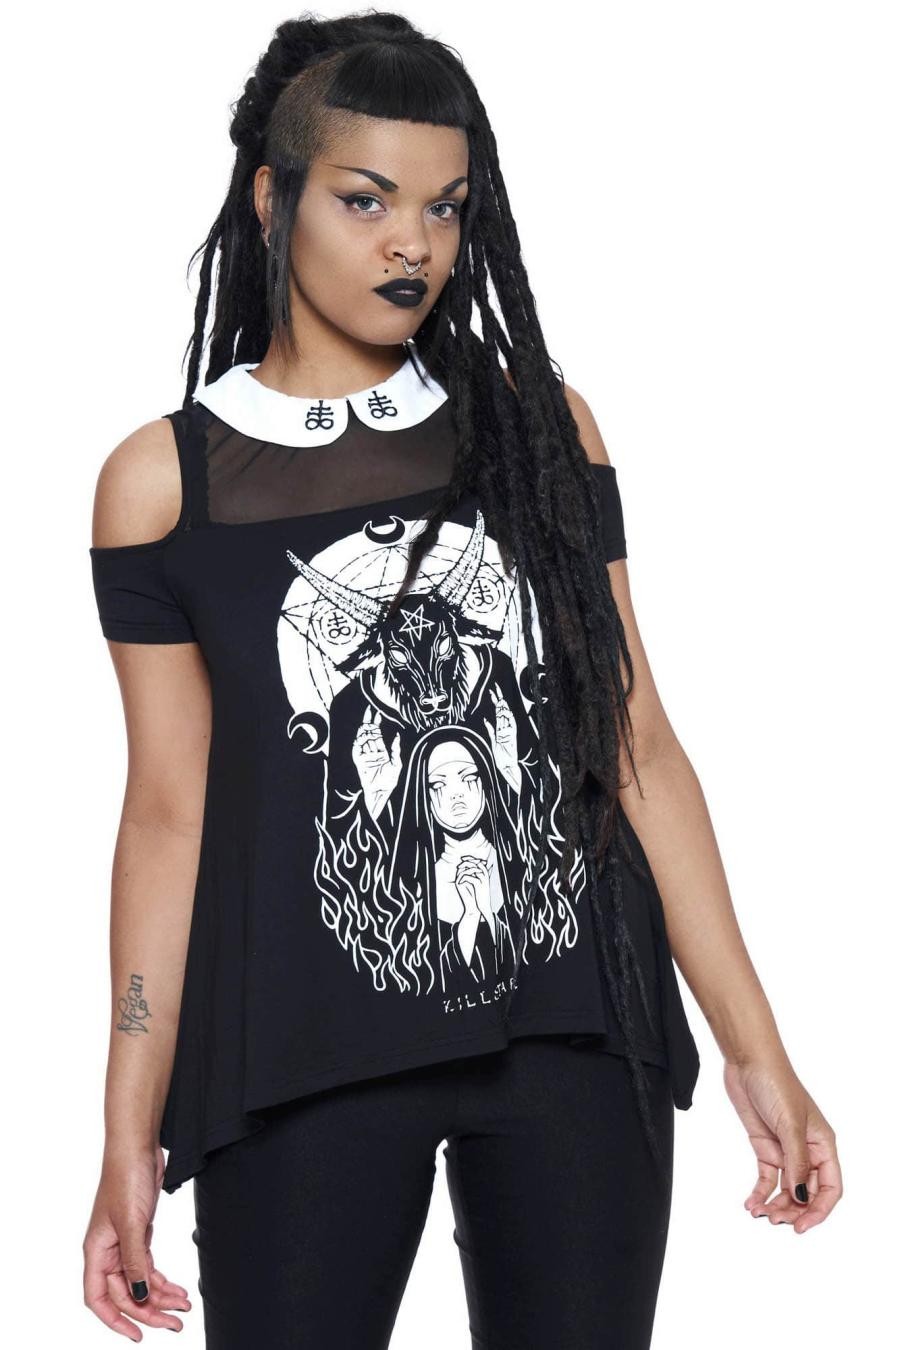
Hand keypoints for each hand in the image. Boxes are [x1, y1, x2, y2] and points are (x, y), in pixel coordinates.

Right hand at [83, 1144, 191, 1339]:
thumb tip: (139, 1293)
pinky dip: (163, 1280)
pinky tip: (177, 1289)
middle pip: (125, 1294)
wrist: (138, 1148)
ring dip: (161, 1297)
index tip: (137, 1335)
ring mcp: (124, 1243)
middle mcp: (108, 1251)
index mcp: (96, 1252)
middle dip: (149, 1312)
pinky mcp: (140, 1233)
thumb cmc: (125, 1178)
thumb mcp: (132, 1223)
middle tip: (173, 1324)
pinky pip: (148, 1266)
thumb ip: (134, 1261)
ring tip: (183, 1308)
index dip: (115, 1321)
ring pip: (140, 1281)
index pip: (99, 1299)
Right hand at [351, 706, 402, 818]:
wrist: (380, 793)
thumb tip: (397, 736)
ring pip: (362, 738)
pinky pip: (357, 748)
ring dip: (364, 729)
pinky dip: (358, 741)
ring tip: (367, 720)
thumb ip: (396, 750)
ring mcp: (365, 755)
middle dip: (369, 721)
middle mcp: (372, 752)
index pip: (378, 734)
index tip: (378, 712)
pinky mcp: (358, 761)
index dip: (377, 723)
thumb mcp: (397, 764)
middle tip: (370, 709)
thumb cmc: (389, 782)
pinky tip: (362, 735)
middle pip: (369, 733)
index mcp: (382, 752)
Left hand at [723, 1056, 842, 1233]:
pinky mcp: (765, 1146)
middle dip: (794, 1211)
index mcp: (823, 1144)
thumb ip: (796, 1163)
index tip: (802, 1226)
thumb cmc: (776, 1084)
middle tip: (776, 1221)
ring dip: (776, 1205)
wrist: (748, 1061)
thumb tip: (802, 1196)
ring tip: (761, 1213)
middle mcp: (807, 1150)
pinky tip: (751, 1203)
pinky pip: (768, 1177)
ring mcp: (785, 1149)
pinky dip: (760, 1192)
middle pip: (808, 1192)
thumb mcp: (790, 1125)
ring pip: (788, 1188)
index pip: (830, 1187)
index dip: (819, 1210)